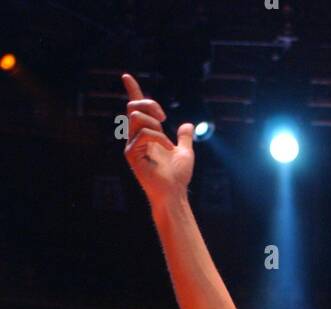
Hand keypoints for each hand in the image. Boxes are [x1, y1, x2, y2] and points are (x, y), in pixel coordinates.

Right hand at [121, 72, 194, 205]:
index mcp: (146, 134)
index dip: (133, 91)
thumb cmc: (178, 177)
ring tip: (166, 141)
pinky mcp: (131, 154)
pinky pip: (143, 133)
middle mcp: (136, 138)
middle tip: (165, 118)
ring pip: (137, 116)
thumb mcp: (185, 152)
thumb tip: (188, 125)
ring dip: (155, 123)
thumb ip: (185, 138)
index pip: (137, 109)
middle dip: (150, 104)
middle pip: (134, 106)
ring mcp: (131, 145)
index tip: (127, 76)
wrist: (175, 193)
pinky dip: (158, 138)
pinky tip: (166, 149)